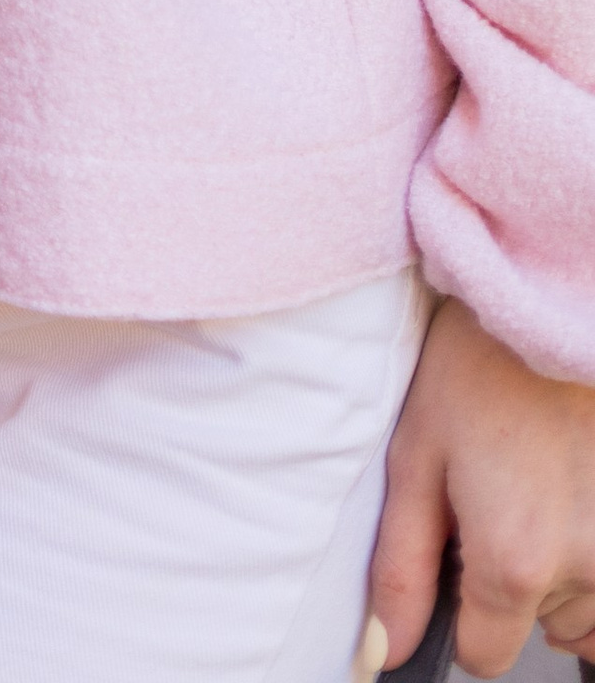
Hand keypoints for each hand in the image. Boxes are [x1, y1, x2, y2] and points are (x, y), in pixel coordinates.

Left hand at [365, 297, 594, 672]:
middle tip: (500, 493)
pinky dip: (591, 559)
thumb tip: (383, 648)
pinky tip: (572, 496)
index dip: (462, 614)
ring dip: (557, 570)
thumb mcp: (416, 455)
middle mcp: (583, 569)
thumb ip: (400, 566)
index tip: (458, 558)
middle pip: (534, 625)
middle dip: (510, 577)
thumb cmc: (482, 367)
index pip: (485, 656)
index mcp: (515, 560)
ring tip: (538, 487)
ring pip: (580, 610)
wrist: (552, 308)